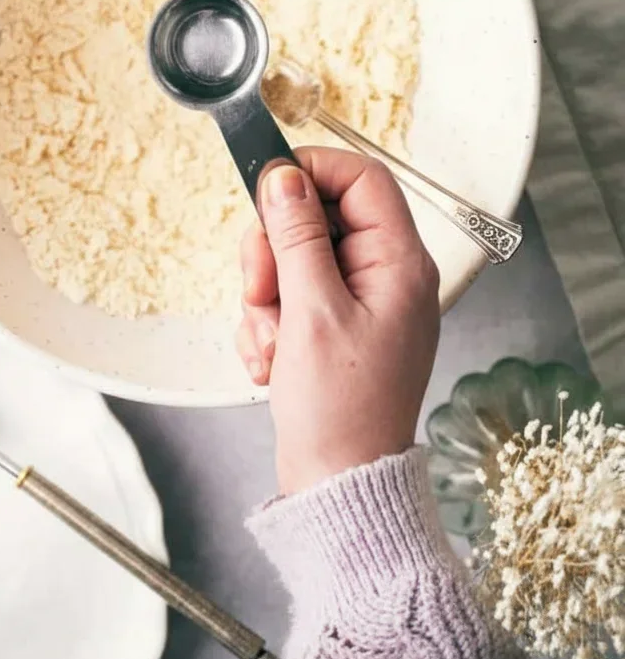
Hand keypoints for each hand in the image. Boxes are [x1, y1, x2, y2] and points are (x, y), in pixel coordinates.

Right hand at [236, 149, 439, 494]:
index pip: (361, 178)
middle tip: (259, 289)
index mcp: (399, 264)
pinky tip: (271, 362)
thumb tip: (284, 176)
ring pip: (293, 258)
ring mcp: (357, 303)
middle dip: (274, 252)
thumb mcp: (310, 311)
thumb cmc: (340, 410)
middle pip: (317, 217)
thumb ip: (297, 236)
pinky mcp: (331, 327)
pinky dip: (268, 323)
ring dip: (265, 296)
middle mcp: (384, 276)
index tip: (266, 187)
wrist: (338, 486)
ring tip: (270, 344)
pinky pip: (286, 296)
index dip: (312, 171)